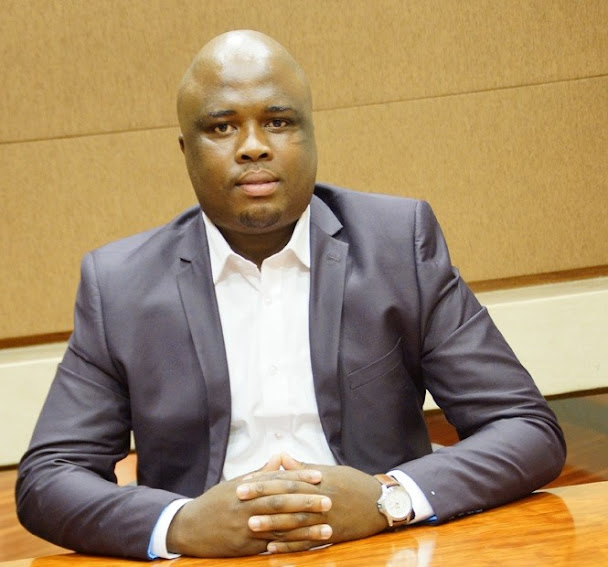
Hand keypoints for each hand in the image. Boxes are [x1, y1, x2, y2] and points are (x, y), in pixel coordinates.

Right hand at [166, 455, 332, 556]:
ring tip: (327, 529)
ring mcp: (246, 529)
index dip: (299, 478)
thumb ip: (260, 473)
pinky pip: (271, 547)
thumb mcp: (234, 483)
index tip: (319, 476)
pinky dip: (290, 547)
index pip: (277, 481)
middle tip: (329, 500)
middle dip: (307, 502)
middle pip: (281, 503)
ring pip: (280, 528)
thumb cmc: (215, 503)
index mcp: (246, 488)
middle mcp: (246, 507)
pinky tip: (307, 547)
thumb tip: (280, 457)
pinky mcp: (244, 548)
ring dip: (306, 529)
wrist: (188, 527)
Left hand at [243, 454, 386, 553]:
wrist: (381, 503)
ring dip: (272, 525)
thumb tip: (282, 458)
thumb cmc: (354, 483)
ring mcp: (326, 519)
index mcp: (318, 481)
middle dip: (262, 500)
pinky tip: (271, 549)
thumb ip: (304, 468)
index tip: (244, 482)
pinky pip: (307, 543)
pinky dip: (289, 547)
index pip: (286, 480)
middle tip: (239, 500)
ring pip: (294, 522)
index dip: (264, 482)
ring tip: (250, 525)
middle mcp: (320, 499)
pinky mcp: (331, 535)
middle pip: (287, 499)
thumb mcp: (331, 471)